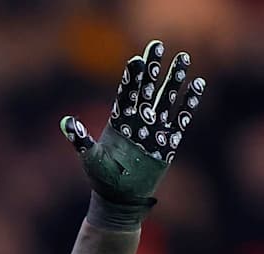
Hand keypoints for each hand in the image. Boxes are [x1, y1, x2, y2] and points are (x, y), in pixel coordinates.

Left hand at [60, 40, 206, 216]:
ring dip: (173, 80)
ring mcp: (154, 130)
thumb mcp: (90, 158)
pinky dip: (188, 103)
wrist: (119, 200)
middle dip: (153, 68)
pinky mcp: (168, 143)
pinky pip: (181, 120)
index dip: (132, 77)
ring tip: (182, 58)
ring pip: (166, 99)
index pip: (127, 94)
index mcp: (119, 122)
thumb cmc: (102, 179)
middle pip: (147, 89)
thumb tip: (65, 121)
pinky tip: (197, 84)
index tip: (137, 59)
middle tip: (157, 44)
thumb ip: (80, 139)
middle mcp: (137, 121)